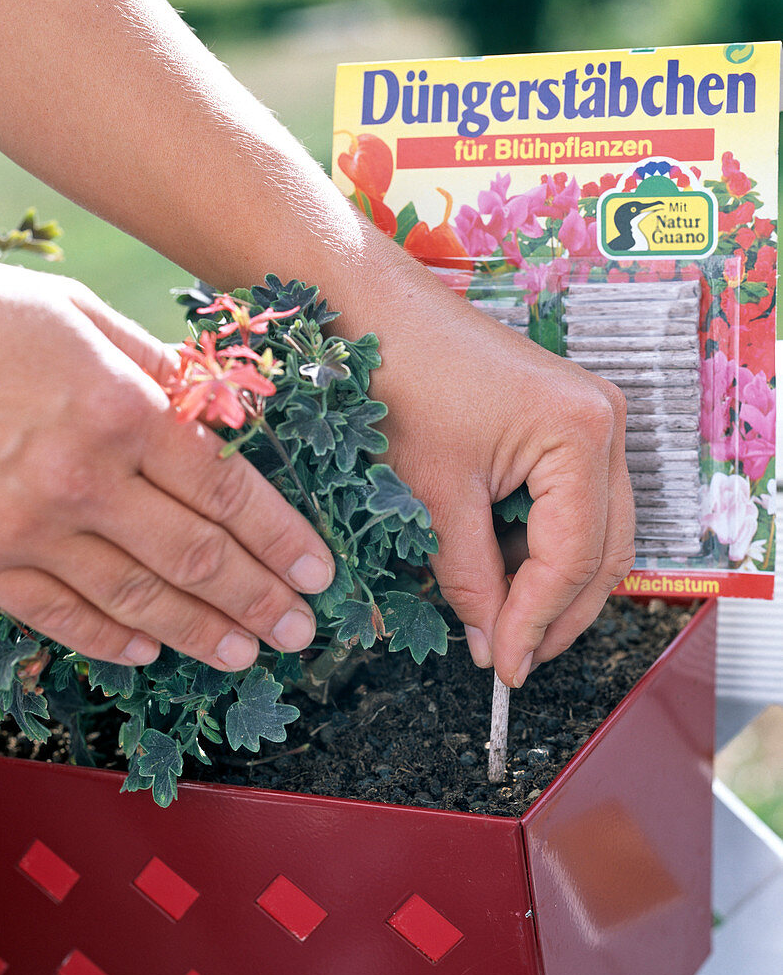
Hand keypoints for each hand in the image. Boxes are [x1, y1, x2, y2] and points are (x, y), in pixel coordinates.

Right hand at [0, 261, 333, 668]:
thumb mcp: (79, 316)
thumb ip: (156, 372)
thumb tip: (222, 415)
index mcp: (119, 410)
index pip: (226, 491)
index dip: (281, 538)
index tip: (318, 572)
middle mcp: (83, 479)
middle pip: (195, 556)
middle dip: (257, 597)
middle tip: (298, 630)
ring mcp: (28, 528)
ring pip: (136, 597)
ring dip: (198, 630)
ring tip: (244, 652)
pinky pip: (59, 614)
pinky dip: (109, 637)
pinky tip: (149, 650)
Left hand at [352, 250, 635, 687]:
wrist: (370, 306)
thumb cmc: (397, 378)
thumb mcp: (432, 496)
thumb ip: (469, 580)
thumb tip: (491, 645)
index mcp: (580, 434)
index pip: (574, 560)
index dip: (537, 625)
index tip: (504, 668)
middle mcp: (604, 422)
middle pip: (604, 552)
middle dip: (558, 612)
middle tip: (511, 657)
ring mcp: (590, 419)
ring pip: (594, 533)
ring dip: (551, 582)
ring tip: (497, 616)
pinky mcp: (565, 421)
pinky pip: (572, 504)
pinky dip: (539, 545)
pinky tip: (497, 565)